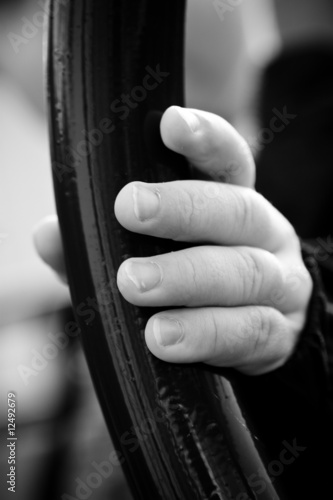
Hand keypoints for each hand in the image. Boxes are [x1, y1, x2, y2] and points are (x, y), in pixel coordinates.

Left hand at [34, 106, 311, 374]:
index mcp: (232, 204)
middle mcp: (264, 234)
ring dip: (188, 278)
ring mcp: (280, 283)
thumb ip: (100, 246)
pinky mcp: (279, 334)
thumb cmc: (193, 285)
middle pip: (237, 211)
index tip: (170, 124)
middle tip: (130, 210)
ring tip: (134, 286)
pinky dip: (206, 333)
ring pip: (245, 272)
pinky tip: (164, 340)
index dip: (206, 139)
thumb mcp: (148, 256)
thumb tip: (48, 235)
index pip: (228, 161)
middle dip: (184, 209)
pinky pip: (250, 330)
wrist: (248, 333)